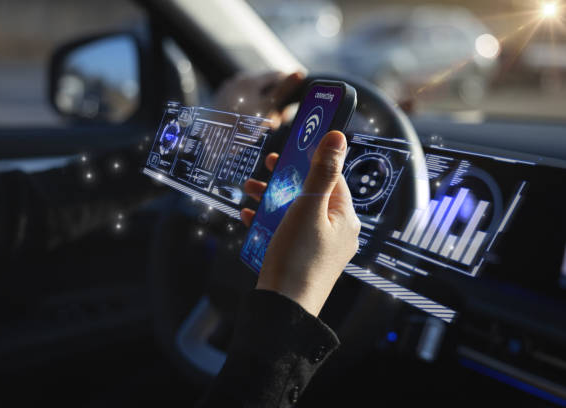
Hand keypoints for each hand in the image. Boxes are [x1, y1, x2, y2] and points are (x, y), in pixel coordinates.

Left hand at [213, 71, 304, 128]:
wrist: (211, 141)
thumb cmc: (241, 126)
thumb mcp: (267, 109)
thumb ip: (284, 90)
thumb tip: (300, 72)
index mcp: (250, 79)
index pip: (278, 75)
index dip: (289, 88)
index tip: (291, 106)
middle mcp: (237, 80)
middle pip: (265, 86)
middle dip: (275, 102)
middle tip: (279, 121)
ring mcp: (227, 91)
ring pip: (254, 95)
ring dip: (264, 108)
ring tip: (265, 125)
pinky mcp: (221, 102)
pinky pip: (241, 101)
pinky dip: (250, 110)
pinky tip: (250, 125)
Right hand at [240, 131, 360, 315]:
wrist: (283, 310)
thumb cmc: (298, 258)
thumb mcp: (308, 208)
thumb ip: (321, 172)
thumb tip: (338, 137)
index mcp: (344, 217)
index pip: (332, 177)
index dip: (311, 159)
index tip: (290, 147)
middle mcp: (336, 231)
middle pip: (311, 193)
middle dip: (287, 178)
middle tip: (268, 164)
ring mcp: (318, 246)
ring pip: (296, 211)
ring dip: (272, 197)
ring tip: (250, 189)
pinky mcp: (301, 259)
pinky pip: (286, 231)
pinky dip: (268, 220)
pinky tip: (249, 216)